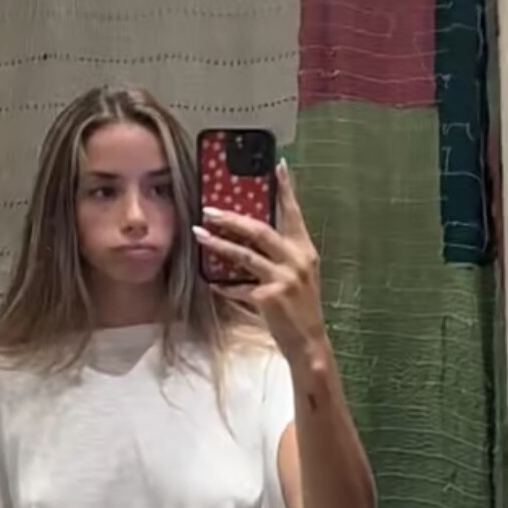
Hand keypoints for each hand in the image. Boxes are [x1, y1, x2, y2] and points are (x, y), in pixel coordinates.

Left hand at [194, 161, 326, 361]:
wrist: (308, 341)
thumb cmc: (300, 308)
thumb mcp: (298, 276)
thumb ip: (280, 256)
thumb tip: (250, 239)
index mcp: (304, 250)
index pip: (294, 213)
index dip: (286, 189)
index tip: (278, 165)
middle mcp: (296, 260)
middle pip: (260, 230)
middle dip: (231, 218)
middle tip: (209, 210)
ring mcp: (283, 278)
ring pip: (244, 255)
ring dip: (218, 244)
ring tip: (199, 235)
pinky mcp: (269, 297)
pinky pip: (239, 286)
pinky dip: (224, 285)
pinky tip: (211, 282)